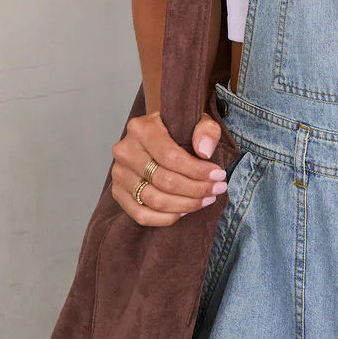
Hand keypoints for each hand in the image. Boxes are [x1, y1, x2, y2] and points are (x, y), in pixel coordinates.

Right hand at [110, 110, 227, 225]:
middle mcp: (125, 151)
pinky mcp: (118, 192)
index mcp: (141, 129)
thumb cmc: (178, 129)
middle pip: (164, 181)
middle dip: (197, 189)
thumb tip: (205, 152)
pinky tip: (185, 210)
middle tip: (218, 189)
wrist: (156, 133)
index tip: (219, 175)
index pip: (171, 157)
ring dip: (186, 205)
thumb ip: (206, 129)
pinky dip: (166, 218)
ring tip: (206, 200)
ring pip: (154, 200)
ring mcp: (119, 173)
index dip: (198, 171)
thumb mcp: (196, 120)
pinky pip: (141, 215)